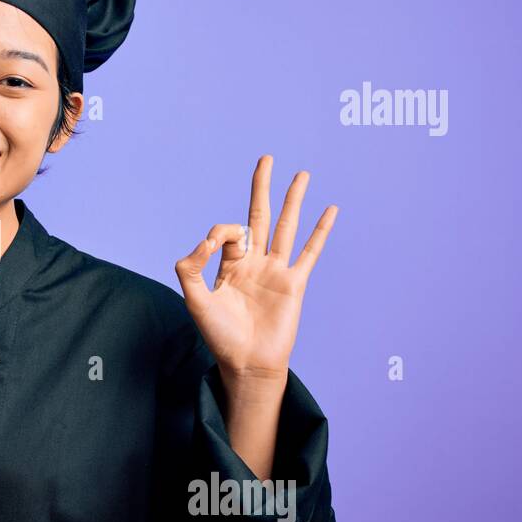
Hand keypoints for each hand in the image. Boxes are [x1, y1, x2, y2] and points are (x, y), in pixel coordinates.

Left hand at [174, 155, 337, 391]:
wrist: (247, 363)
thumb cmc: (220, 336)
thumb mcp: (195, 301)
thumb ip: (190, 268)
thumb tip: (205, 240)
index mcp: (229, 265)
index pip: (226, 233)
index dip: (217, 233)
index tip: (209, 247)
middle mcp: (254, 262)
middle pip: (259, 216)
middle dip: (261, 187)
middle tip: (266, 158)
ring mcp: (276, 271)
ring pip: (286, 226)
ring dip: (294, 199)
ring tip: (302, 174)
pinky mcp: (295, 283)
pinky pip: (310, 252)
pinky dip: (320, 231)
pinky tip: (330, 210)